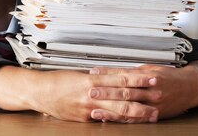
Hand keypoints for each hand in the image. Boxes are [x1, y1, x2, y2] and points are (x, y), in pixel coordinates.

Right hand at [0, 66, 158, 122]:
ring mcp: (89, 108)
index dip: (138, 78)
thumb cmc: (56, 81)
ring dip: (136, 112)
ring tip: (151, 114)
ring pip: (117, 110)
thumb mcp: (78, 75)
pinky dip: (118, 120)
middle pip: (122, 95)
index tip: (152, 77)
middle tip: (159, 98)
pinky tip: (129, 123)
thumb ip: (95, 78)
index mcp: (91, 79)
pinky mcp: (84, 118)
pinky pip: (105, 120)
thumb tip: (112, 78)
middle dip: (143, 97)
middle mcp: (92, 94)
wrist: (38, 91)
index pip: (120, 78)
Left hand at [88, 61, 197, 121]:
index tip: (93, 73)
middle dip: (107, 93)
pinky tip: (110, 120)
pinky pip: (136, 119)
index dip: (107, 74)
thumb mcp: (148, 69)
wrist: (191, 87)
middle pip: (125, 92)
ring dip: (111, 110)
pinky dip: (122, 120)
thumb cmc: (168, 76)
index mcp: (147, 76)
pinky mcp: (156, 115)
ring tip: (95, 111)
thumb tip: (107, 71)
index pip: (123, 75)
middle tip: (90, 92)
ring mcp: (153, 104)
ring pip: (129, 107)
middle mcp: (151, 90)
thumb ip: (129, 72)